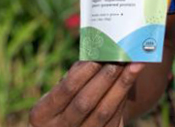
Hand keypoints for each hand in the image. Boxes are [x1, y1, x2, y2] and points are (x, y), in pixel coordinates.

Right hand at [29, 61, 144, 126]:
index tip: (101, 54)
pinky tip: (131, 82)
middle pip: (85, 102)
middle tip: (121, 58)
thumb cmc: (66, 102)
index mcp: (41, 115)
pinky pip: (114, 120)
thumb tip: (98, 54)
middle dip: (105, 78)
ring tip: (133, 66)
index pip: (66, 90)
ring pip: (103, 112)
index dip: (84, 72)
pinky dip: (123, 99)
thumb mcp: (60, 93)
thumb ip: (74, 76)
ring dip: (120, 87)